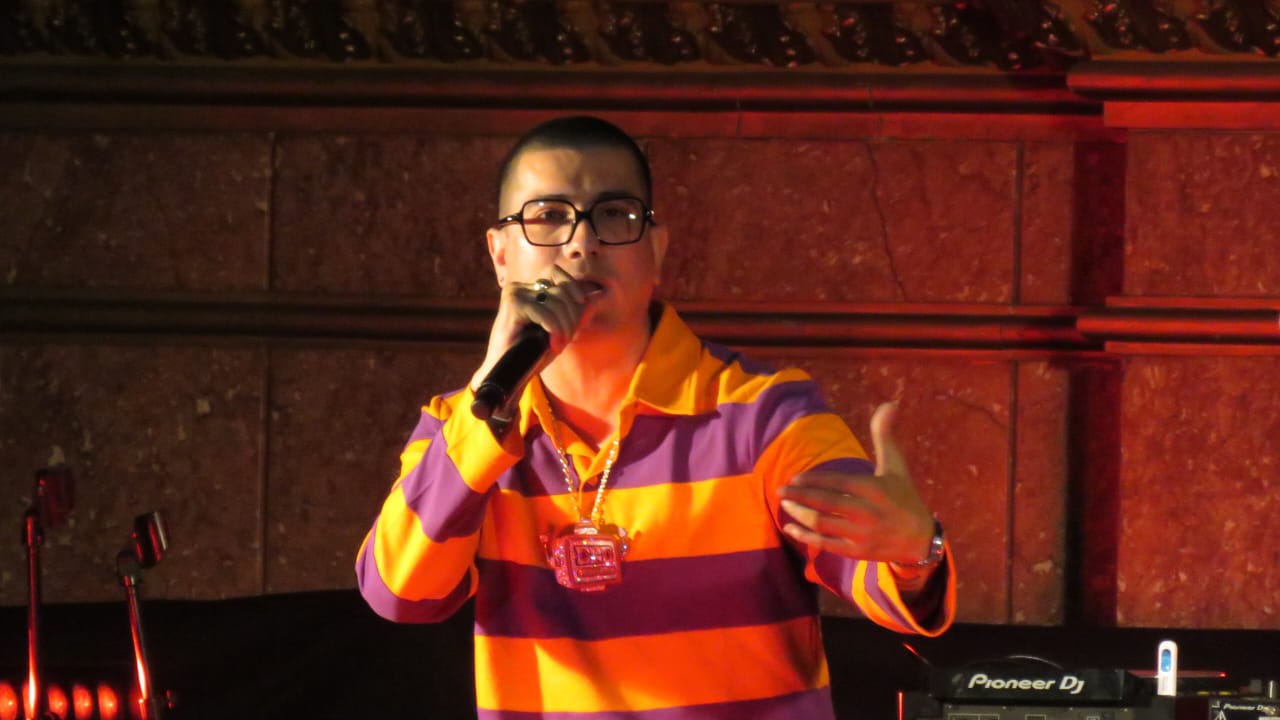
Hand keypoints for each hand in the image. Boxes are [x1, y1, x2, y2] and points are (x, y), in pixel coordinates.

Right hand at [470, 264, 595, 390]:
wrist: (509, 374)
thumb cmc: (533, 353)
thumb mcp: (560, 330)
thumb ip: (576, 313)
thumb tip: (598, 295)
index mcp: (528, 288)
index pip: (556, 272)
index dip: (573, 287)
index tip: (581, 307)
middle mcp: (520, 287)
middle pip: (561, 289)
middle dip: (572, 316)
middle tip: (567, 339)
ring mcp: (514, 294)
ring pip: (556, 301)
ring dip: (565, 326)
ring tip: (559, 345)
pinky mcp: (512, 305)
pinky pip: (545, 313)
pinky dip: (554, 330)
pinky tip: (553, 345)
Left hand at [777, 402, 934, 562]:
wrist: (920, 539)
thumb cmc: (904, 497)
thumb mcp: (896, 466)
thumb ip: (885, 435)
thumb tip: (889, 403)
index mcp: (874, 488)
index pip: (837, 482)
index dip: (813, 481)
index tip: (794, 479)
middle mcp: (867, 511)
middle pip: (825, 503)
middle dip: (799, 497)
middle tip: (780, 491)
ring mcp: (861, 534)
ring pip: (822, 524)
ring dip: (800, 515)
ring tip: (785, 506)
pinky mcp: (857, 552)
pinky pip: (826, 544)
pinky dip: (806, 537)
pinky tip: (791, 528)